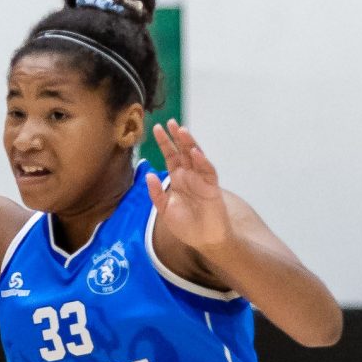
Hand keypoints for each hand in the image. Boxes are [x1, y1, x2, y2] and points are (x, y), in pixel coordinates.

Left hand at [148, 123, 233, 253]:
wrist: (203, 239)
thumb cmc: (185, 225)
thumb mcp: (165, 210)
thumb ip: (156, 193)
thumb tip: (149, 174)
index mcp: (177, 179)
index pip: (170, 156)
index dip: (164, 143)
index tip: (156, 129)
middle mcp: (189, 176)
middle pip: (183, 152)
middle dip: (176, 137)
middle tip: (169, 122)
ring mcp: (201, 180)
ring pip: (196, 157)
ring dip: (189, 144)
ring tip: (182, 131)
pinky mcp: (212, 187)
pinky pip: (207, 171)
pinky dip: (201, 161)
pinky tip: (195, 152)